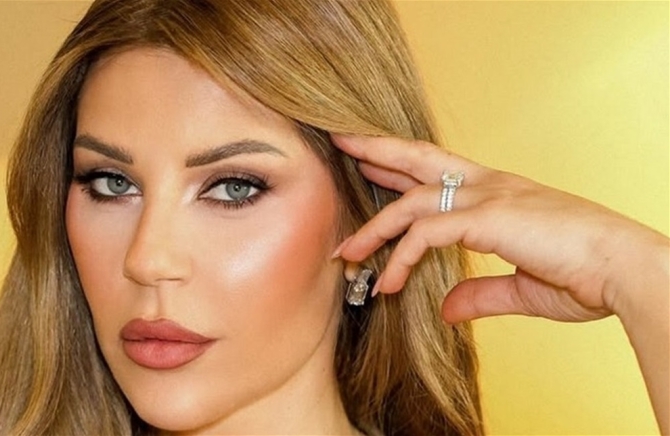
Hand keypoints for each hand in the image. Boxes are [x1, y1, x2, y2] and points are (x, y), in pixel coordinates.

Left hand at [331, 135, 667, 324]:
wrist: (626, 269)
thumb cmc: (587, 275)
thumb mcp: (523, 287)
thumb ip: (481, 293)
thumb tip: (448, 308)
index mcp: (499, 192)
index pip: (438, 170)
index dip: (401, 163)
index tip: (370, 161)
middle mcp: (490, 185)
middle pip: (419, 157)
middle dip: (376, 149)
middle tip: (340, 141)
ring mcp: (488, 197)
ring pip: (411, 201)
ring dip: (373, 227)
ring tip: (346, 253)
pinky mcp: (488, 217)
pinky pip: (427, 233)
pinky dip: (402, 258)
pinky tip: (388, 284)